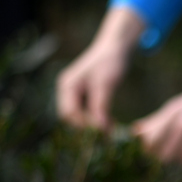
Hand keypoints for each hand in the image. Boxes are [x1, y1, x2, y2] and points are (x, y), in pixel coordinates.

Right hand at [56, 7, 144, 131]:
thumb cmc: (110, 62)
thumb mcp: (106, 85)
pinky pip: (85, 110)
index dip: (84, 125)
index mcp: (68, 85)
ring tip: (109, 129)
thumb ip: (101, 106)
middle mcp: (66, 89)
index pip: (69, 113)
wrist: (115, 47)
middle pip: (70, 116)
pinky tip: (109, 122)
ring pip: (78, 115)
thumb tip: (100, 128)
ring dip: (91, 124)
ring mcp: (73, 91)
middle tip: (106, 133)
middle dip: (86, 126)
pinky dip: (95, 118)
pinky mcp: (83, 93)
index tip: (102, 131)